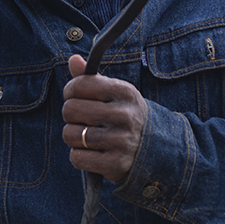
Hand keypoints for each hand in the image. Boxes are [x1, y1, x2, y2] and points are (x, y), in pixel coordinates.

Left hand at [62, 55, 147, 182]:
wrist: (154, 147)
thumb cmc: (124, 113)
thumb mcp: (114, 92)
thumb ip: (91, 77)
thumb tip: (73, 59)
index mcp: (124, 91)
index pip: (79, 85)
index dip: (70, 91)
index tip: (75, 96)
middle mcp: (124, 115)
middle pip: (70, 110)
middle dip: (71, 115)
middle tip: (82, 118)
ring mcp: (120, 141)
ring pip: (70, 135)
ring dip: (73, 137)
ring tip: (86, 135)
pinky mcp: (115, 164)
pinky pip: (77, 158)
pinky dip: (78, 156)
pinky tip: (91, 152)